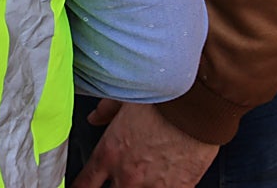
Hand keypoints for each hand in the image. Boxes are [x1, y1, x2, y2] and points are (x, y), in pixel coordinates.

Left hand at [72, 100, 218, 187]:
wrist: (197, 105)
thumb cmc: (163, 98)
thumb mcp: (126, 98)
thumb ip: (106, 111)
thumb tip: (95, 117)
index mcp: (110, 152)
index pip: (85, 183)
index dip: (79, 187)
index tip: (80, 187)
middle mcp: (128, 174)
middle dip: (113, 187)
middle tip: (122, 176)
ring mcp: (152, 186)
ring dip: (138, 187)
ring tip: (146, 175)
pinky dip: (163, 187)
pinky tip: (165, 180)